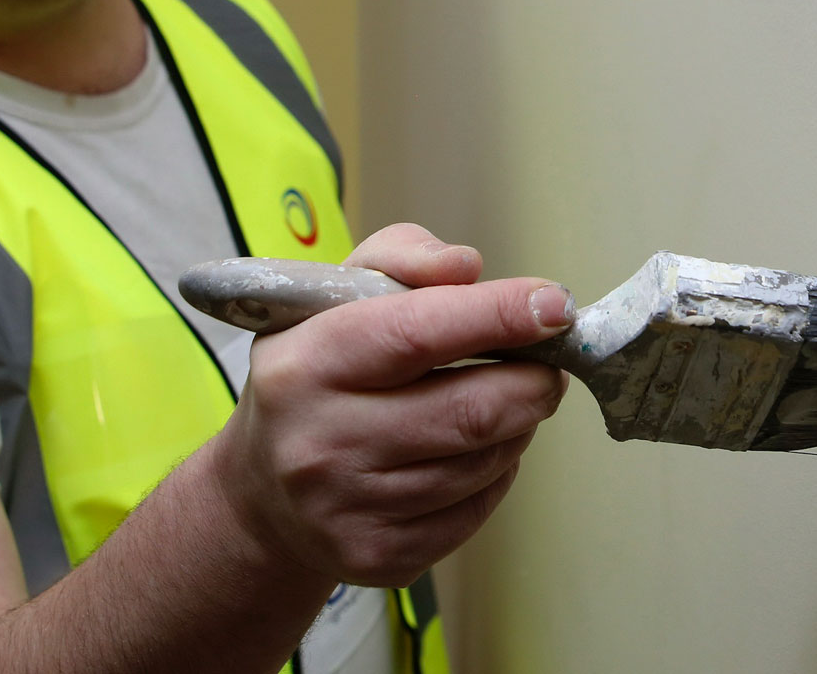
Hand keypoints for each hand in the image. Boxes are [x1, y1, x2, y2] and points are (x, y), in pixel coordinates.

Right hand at [209, 223, 572, 587]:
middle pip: (470, 412)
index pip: (418, 333)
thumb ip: (403, 259)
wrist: (262, 491)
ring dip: (516, 425)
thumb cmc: (316, 372)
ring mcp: (347, 509)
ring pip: (484, 463)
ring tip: (501, 401)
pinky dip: (496, 473)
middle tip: (547, 362)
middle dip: (532, 382)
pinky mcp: (379, 557)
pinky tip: (474, 450)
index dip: (498, 316)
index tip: (554, 305)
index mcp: (305, 363)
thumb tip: (467, 267)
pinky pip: (477, 510)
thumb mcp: (336, 293)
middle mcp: (320, 442)